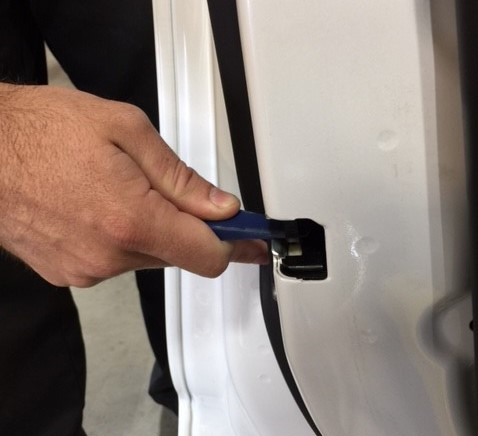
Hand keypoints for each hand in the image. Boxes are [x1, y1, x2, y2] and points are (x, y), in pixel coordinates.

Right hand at [0, 84, 267, 286]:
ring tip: (122, 190)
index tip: (248, 238)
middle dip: (189, 227)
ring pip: (149, 256)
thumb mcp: (127, 131)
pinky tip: (101, 206)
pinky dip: (123, 238)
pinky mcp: (70, 273)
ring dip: (152, 229)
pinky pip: (117, 260)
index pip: (208, 255)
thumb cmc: (41, 131)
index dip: (234, 244)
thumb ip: (181, 178)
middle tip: (179, 194)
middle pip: (180, 254)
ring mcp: (87, 269)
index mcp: (132, 219)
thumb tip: (220, 207)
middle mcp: (110, 255)